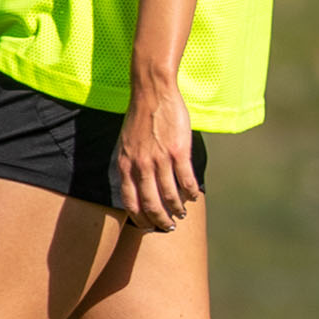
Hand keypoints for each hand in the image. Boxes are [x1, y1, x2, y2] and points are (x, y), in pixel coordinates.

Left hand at [110, 72, 202, 231]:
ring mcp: (160, 159)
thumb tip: (135, 185)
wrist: (152, 92)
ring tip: (182, 212)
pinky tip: (193, 195)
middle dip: (161, 221)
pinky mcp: (179, 151)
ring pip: (170, 196)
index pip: (130, 202)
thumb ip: (130, 165)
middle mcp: (141, 166)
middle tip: (169, 226)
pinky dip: (191, 192)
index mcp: (126, 165)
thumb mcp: (125, 144)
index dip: (140, 218)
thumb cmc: (139, 117)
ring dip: (177, 209)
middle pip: (151, 204)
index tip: (149, 226)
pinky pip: (186, 180)